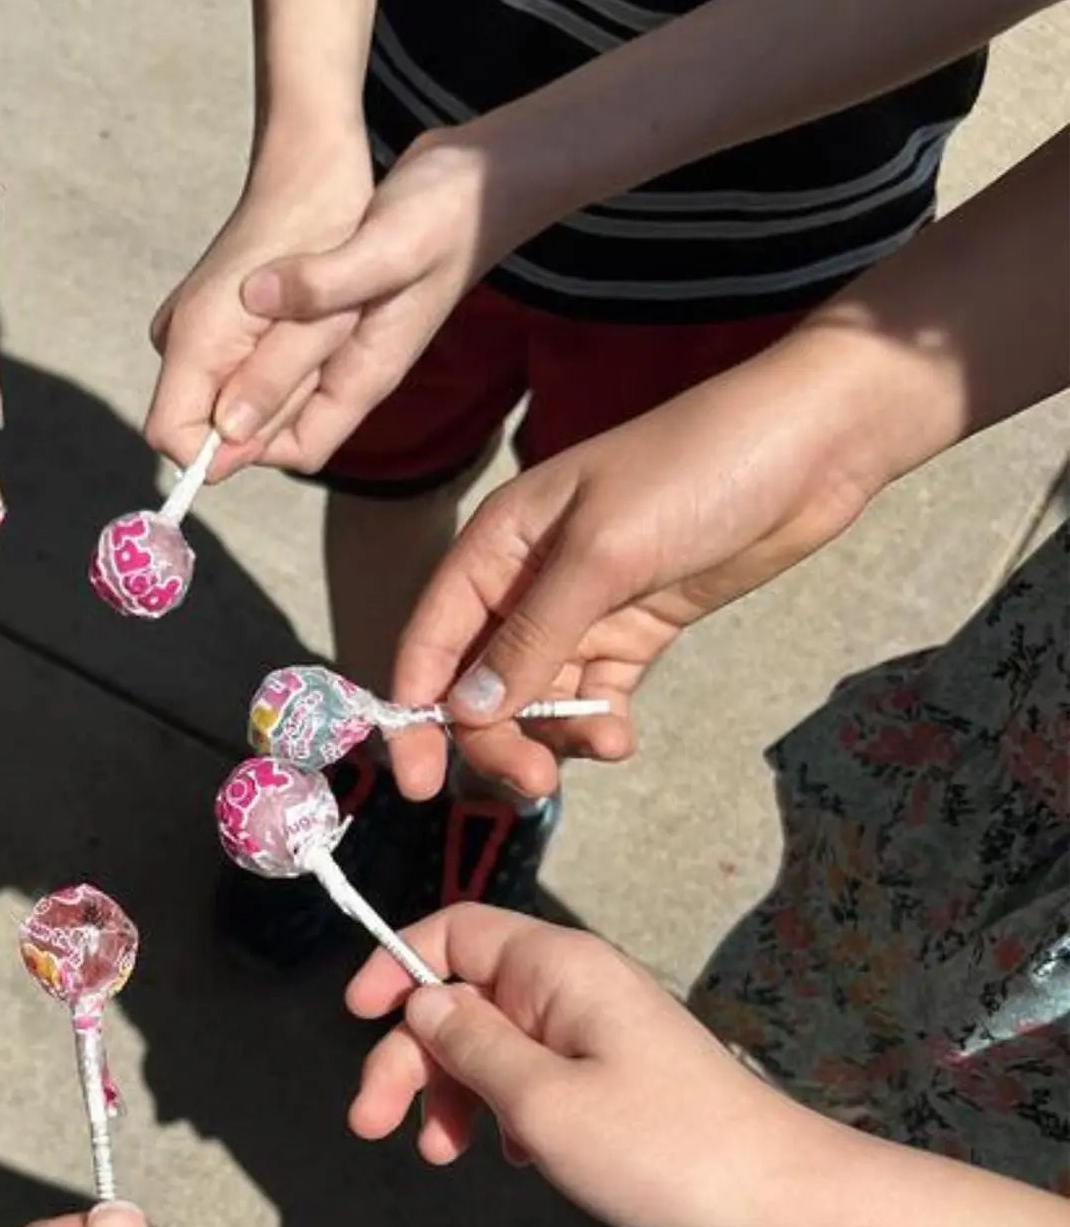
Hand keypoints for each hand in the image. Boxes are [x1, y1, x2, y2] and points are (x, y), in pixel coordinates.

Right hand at [145, 141, 371, 475]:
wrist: (309, 161)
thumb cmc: (324, 232)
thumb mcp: (316, 323)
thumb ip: (268, 387)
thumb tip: (226, 446)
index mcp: (196, 338)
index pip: (173, 438)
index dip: (221, 453)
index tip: (275, 420)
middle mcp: (179, 338)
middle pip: (202, 427)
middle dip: (259, 420)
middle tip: (309, 359)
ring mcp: (189, 330)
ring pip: (223, 404)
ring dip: (273, 394)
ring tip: (311, 338)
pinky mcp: (207, 324)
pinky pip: (233, 378)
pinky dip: (272, 373)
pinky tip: (301, 334)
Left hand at [236, 133, 514, 472]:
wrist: (485, 175)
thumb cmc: (447, 212)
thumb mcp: (386, 245)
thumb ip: (324, 281)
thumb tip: (255, 302)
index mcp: (367, 374)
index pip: (301, 448)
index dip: (249, 446)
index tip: (204, 413)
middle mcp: (353, 370)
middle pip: (279, 424)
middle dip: (233, 408)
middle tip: (190, 362)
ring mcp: (347, 343)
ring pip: (276, 382)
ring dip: (237, 367)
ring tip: (204, 330)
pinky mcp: (337, 309)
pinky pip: (284, 340)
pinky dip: (254, 330)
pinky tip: (236, 296)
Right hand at [345, 903, 796, 1226]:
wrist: (772, 1203)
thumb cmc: (658, 1145)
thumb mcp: (539, 1098)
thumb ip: (468, 1045)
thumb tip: (422, 1003)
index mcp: (557, 969)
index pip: (455, 930)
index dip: (397, 963)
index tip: (356, 1017)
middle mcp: (572, 990)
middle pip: (460, 1000)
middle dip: (409, 1059)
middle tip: (372, 1127)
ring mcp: (592, 1038)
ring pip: (488, 1047)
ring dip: (450, 1096)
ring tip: (440, 1156)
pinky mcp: (607, 1084)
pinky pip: (528, 1081)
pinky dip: (499, 1114)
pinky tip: (506, 1157)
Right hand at [385, 326, 882, 800]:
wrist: (814, 442)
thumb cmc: (697, 468)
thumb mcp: (603, 552)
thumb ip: (533, 636)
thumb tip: (465, 712)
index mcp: (495, 546)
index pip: (430, 643)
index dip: (412, 713)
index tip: (415, 783)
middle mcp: (523, 583)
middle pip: (478, 685)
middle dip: (496, 739)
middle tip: (535, 782)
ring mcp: (580, 610)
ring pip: (535, 699)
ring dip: (555, 736)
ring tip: (605, 747)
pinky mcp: (633, 630)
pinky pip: (592, 695)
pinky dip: (597, 724)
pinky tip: (622, 739)